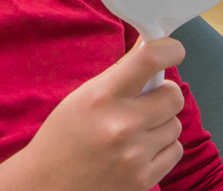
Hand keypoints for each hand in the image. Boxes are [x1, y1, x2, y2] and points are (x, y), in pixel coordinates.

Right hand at [17, 38, 186, 190]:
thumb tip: (151, 45)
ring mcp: (134, 155)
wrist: (47, 185)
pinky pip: (175, 150)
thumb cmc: (64, 136)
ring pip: (175, 125)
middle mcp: (121, 125)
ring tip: (135, 130)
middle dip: (165, 94)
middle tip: (148, 99)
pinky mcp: (143, 179)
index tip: (173, 49)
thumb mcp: (84, 96)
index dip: (170, 49)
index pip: (149, 60)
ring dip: (161, 124)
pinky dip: (162, 148)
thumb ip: (120, 74)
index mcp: (103, 96)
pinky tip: (139, 150)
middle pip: (174, 96)